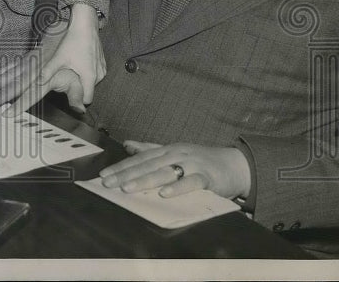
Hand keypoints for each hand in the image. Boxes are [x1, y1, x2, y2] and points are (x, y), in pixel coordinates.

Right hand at [0, 3, 105, 114]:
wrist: (78, 20)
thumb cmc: (85, 45)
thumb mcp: (91, 69)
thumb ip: (84, 91)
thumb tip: (80, 108)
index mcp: (51, 69)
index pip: (33, 89)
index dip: (21, 102)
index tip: (8, 113)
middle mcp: (37, 63)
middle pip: (16, 80)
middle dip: (2, 92)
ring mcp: (33, 57)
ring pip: (11, 71)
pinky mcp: (32, 55)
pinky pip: (13, 66)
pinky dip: (1, 72)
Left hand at [99, 140, 251, 199]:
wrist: (234, 165)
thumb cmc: (200, 160)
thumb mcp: (174, 152)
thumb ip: (150, 148)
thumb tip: (128, 144)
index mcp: (167, 149)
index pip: (140, 159)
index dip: (121, 166)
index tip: (103, 175)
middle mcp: (177, 154)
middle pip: (148, 165)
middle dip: (126, 174)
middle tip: (108, 183)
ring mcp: (192, 164)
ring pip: (165, 172)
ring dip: (145, 180)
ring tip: (127, 187)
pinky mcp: (207, 177)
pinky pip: (191, 183)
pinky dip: (177, 187)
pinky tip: (164, 194)